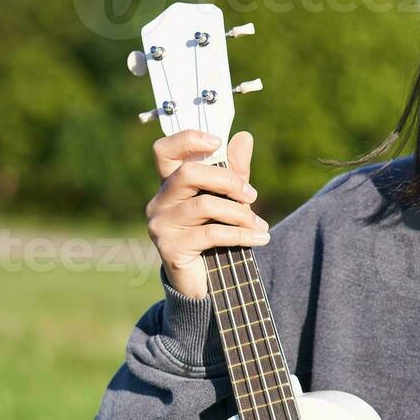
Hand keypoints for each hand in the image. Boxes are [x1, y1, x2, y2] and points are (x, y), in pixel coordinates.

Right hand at [144, 129, 268, 299]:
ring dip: (240, 213)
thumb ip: (234, 171)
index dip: (187, 140)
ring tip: (260, 224)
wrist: (203, 282)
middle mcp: (159, 201)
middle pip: (188, 173)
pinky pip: (210, 234)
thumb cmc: (214, 234)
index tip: (217, 142)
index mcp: (169, 184)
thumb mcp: (228, 199)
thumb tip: (244, 137)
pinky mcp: (169, 248)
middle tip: (252, 195)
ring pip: (203, 205)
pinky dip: (240, 235)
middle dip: (227, 180)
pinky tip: (260, 238)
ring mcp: (160, 225)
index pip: (164, 150)